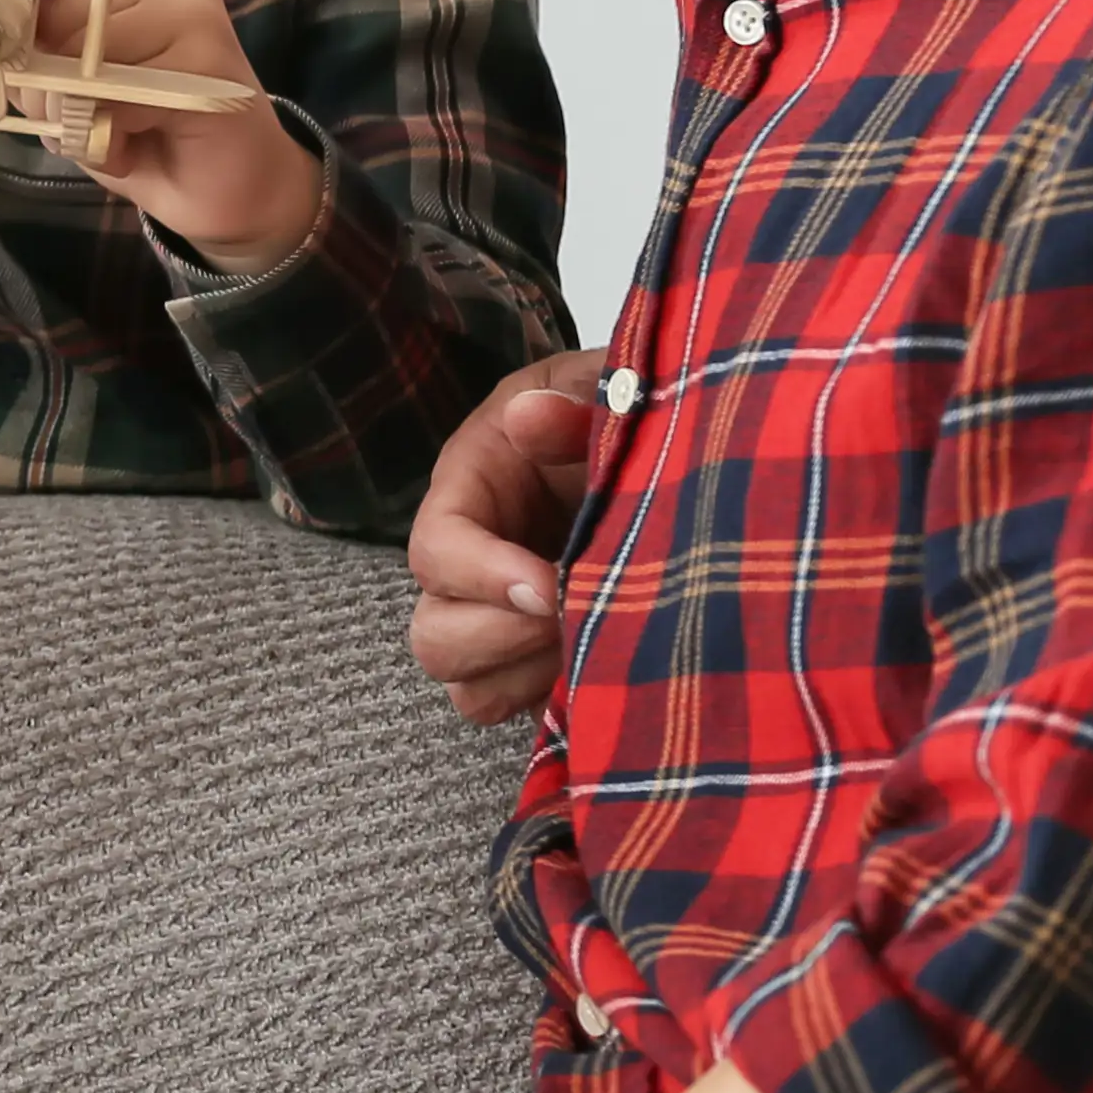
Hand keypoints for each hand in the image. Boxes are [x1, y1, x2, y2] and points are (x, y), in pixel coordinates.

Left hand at [0, 0, 319, 269]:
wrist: (222, 189)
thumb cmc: (132, 124)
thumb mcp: (48, 84)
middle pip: (43, 4)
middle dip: (20, 70)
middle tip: (46, 105)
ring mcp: (184, 7)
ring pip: (72, 55)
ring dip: (64, 111)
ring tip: (103, 129)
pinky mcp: (203, 55)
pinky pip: (110, 95)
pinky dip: (103, 134)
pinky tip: (133, 143)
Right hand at [410, 349, 605, 723]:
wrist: (658, 446)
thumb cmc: (617, 409)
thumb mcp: (598, 383)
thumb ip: (574, 397)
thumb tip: (530, 418)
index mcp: (470, 488)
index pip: (437, 550)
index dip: (484, 577)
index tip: (551, 587)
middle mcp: (469, 563)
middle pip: (434, 636)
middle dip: (503, 641)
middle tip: (574, 622)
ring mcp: (497, 617)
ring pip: (467, 687)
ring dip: (528, 676)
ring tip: (592, 643)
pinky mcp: (533, 658)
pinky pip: (511, 710)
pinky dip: (548, 702)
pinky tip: (603, 665)